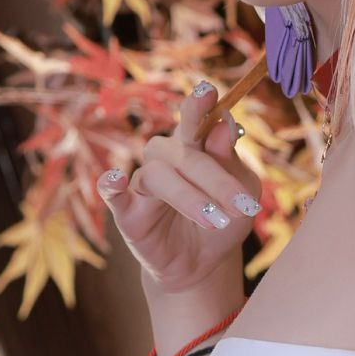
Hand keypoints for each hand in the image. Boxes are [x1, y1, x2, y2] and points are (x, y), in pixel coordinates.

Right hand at [98, 81, 262, 292]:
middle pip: (185, 153)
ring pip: (158, 175)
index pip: (195, 119)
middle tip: (240, 206)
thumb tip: (223, 123)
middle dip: (216, 180)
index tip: (208, 91)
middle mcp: (167, 157)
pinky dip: (111, 183)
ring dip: (188, 197)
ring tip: (214, 220)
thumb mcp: (243, 193)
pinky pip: (111, 191)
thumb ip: (231, 161)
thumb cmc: (226, 220)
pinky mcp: (127, 209)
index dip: (199, 105)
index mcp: (196, 145)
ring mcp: (144, 181)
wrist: (205, 264)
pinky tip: (116, 178)